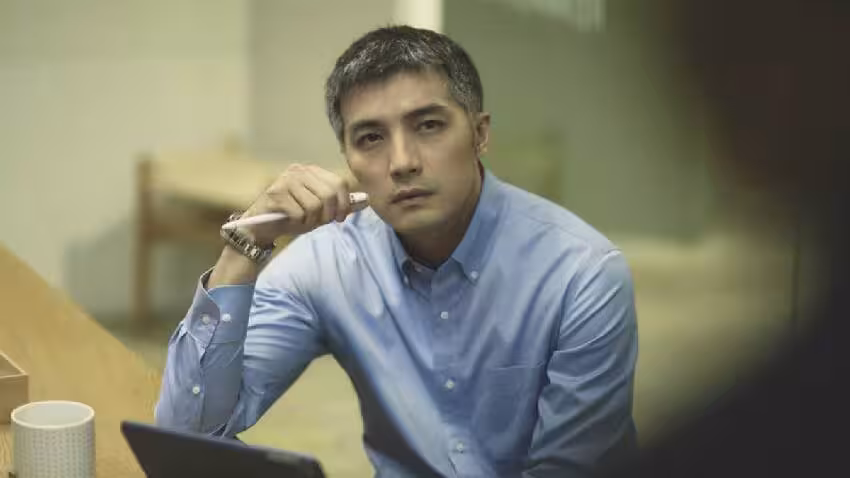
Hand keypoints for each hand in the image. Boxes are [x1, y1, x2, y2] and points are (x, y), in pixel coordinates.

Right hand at [239, 164, 356, 244]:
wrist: (262, 227)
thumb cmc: (292, 217)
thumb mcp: (321, 211)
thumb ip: (342, 204)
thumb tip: (367, 200)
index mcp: (312, 171)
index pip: (339, 183)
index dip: (344, 204)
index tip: (339, 218)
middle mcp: (298, 171)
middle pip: (328, 194)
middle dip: (328, 214)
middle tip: (318, 222)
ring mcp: (285, 180)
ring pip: (314, 205)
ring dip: (310, 220)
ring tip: (301, 221)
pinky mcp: (275, 193)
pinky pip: (299, 213)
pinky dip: (298, 223)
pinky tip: (290, 221)